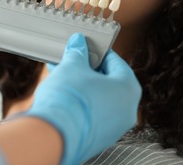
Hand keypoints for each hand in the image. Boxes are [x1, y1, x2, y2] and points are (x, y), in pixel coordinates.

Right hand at [27, 33, 141, 164]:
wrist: (54, 136)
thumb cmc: (69, 98)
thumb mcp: (73, 66)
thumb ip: (78, 53)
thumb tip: (78, 43)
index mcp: (128, 89)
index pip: (117, 63)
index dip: (100, 52)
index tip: (87, 47)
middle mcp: (127, 111)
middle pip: (108, 82)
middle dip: (87, 70)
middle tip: (72, 61)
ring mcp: (114, 128)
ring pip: (99, 99)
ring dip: (82, 86)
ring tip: (61, 75)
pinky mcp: (98, 139)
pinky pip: (92, 114)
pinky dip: (80, 103)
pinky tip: (63, 94)